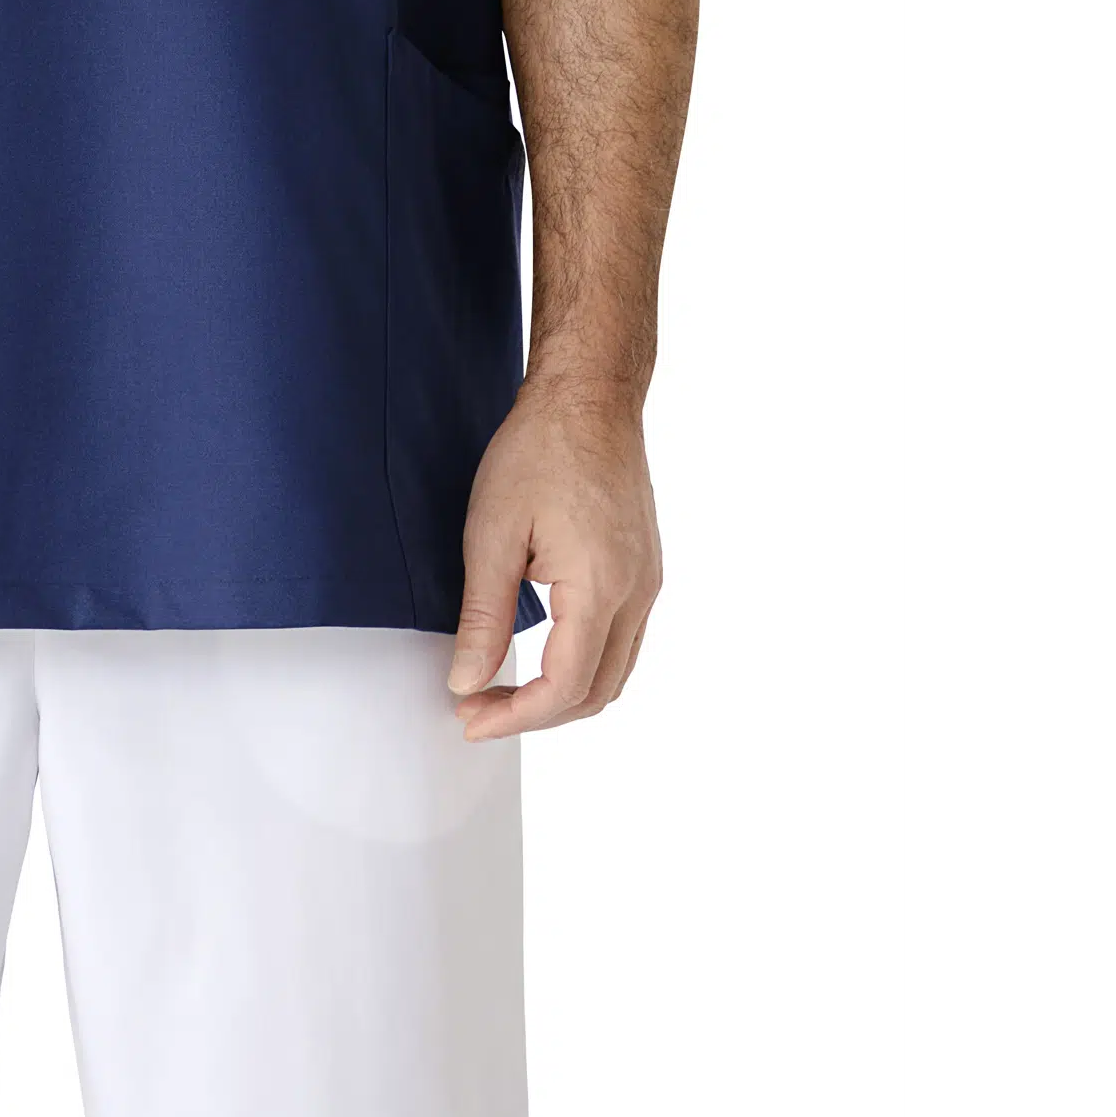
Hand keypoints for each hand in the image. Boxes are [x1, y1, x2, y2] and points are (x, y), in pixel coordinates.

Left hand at [446, 374, 664, 740]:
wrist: (590, 399)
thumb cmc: (539, 451)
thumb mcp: (491, 535)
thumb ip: (482, 616)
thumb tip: (467, 680)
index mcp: (600, 587)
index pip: (564, 687)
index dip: (515, 716)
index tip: (469, 717)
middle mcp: (637, 594)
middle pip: (595, 693)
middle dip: (535, 715)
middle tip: (478, 710)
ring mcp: (648, 584)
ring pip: (614, 674)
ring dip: (561, 696)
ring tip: (502, 689)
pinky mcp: (646, 572)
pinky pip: (622, 643)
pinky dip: (583, 666)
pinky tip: (540, 655)